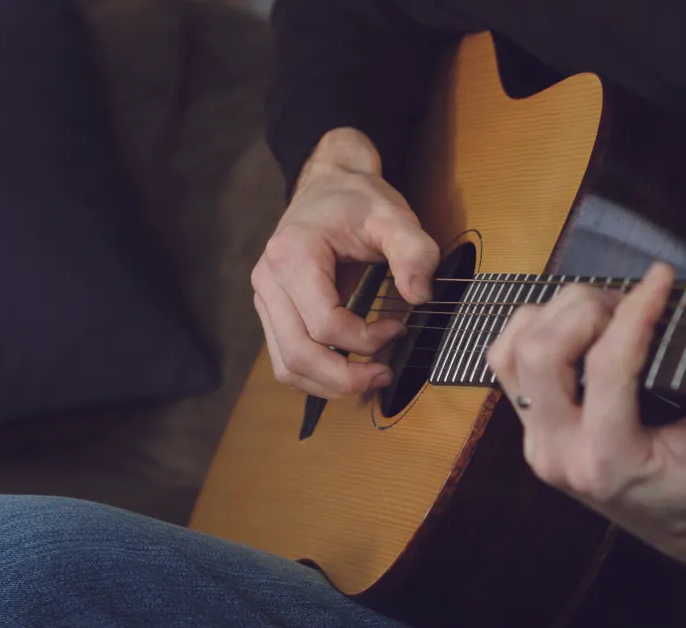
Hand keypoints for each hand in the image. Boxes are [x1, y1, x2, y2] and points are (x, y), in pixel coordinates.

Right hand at [251, 127, 439, 397]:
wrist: (329, 184)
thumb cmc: (357, 200)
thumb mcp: (394, 217)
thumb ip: (413, 252)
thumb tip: (420, 297)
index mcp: (293, 255)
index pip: (324, 323)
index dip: (366, 339)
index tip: (399, 327)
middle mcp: (269, 280)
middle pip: (298, 354)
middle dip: (345, 377)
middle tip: (384, 374)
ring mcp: (265, 298)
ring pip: (287, 366)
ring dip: (329, 384)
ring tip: (369, 377)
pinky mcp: (272, 311)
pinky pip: (286, 359)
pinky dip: (316, 376)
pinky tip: (348, 370)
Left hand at [486, 262, 685, 579]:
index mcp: (610, 462)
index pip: (607, 366)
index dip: (636, 311)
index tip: (662, 279)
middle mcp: (561, 453)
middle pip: (542, 352)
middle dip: (588, 309)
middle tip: (633, 305)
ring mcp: (538, 442)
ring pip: (514, 350)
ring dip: (557, 317)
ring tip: (608, 316)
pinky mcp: (531, 430)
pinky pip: (506, 362)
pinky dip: (535, 331)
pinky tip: (578, 329)